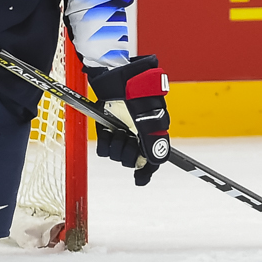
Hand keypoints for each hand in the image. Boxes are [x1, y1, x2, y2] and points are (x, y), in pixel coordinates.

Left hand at [88, 55, 171, 184]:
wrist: (118, 81)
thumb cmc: (139, 96)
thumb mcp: (148, 120)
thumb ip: (153, 142)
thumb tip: (157, 163)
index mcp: (153, 135)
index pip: (152, 161)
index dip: (146, 171)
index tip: (139, 180)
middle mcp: (138, 138)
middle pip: (132, 161)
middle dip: (128, 153)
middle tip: (128, 139)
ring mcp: (122, 135)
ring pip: (117, 157)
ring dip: (116, 145)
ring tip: (118, 130)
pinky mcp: (108, 132)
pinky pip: (104, 150)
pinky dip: (105, 142)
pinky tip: (109, 131)